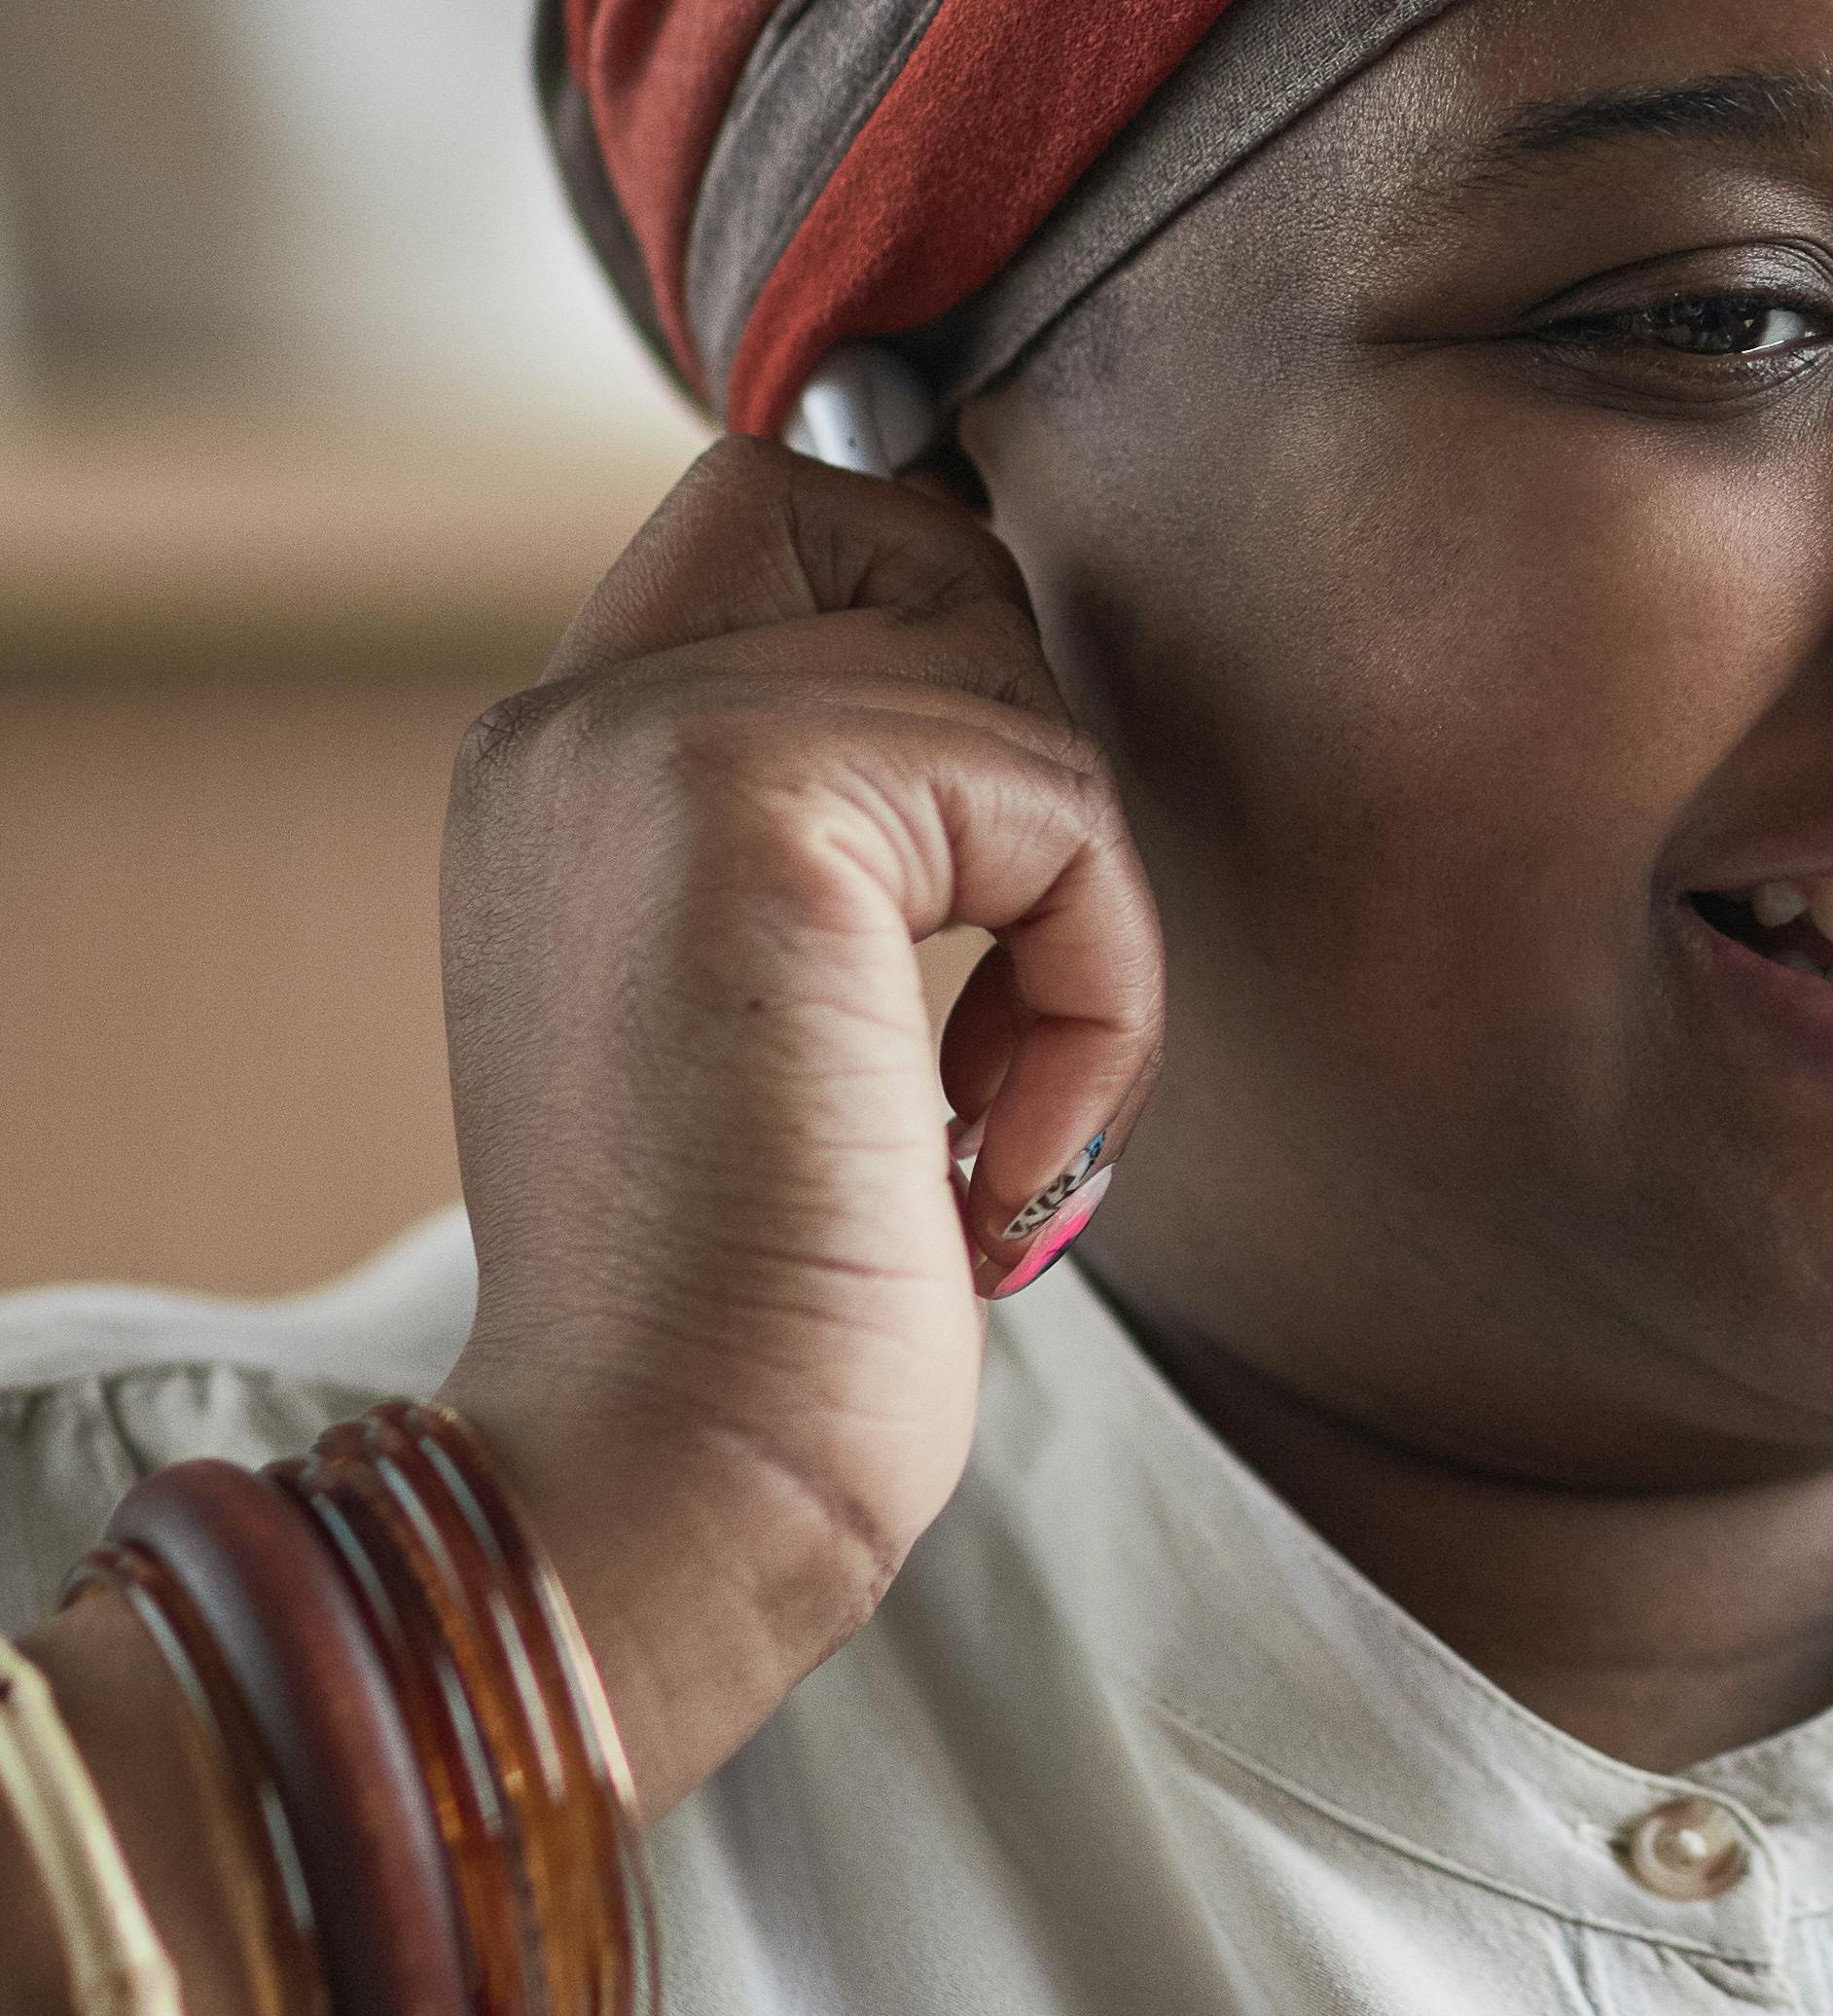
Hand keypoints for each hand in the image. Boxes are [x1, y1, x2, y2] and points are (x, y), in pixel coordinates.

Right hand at [431, 440, 1163, 1815]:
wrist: (667, 1493)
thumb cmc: (765, 1316)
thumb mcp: (785, 1014)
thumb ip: (844, 841)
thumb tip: (1015, 713)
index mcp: (556, 775)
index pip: (776, 526)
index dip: (932, 644)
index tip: (985, 886)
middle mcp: (566, 726)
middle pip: (881, 522)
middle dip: (1008, 729)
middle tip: (991, 986)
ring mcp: (644, 744)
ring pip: (1008, 681)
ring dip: (1074, 917)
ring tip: (986, 1122)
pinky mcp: (756, 800)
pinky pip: (1057, 803)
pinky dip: (1092, 986)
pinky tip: (991, 1154)